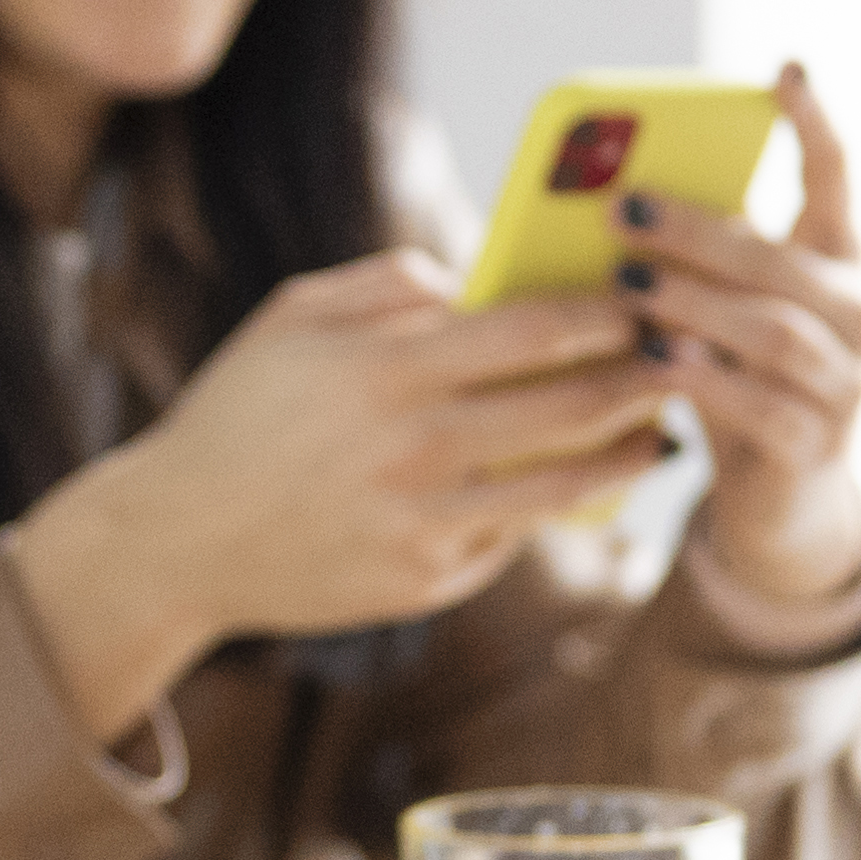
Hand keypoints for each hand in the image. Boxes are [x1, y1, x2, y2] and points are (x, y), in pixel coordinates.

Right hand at [1, 252, 671, 733]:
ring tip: (660, 437)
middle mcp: (413, 449)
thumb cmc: (237, 412)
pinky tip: (576, 488)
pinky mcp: (423, 581)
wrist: (176, 539)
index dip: (600, 313)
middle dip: (639, 379)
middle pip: (566, 407)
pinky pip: (510, 538)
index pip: (528, 331)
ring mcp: (422, 523)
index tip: (642, 296)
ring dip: (623, 457)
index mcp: (385, 370)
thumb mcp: (293, 316)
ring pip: (559, 487)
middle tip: (684, 359)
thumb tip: (479, 279)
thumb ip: (391, 283)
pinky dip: (548, 511)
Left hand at [631, 60, 860, 604]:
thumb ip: (691, 262)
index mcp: (838, 264)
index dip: (814, 126)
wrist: (778, 501)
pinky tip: (658, 363)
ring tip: (626, 286)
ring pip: (771, 330)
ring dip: (692, 304)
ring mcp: (845, 383)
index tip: (786, 71)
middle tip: (622, 210)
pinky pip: (760, 403)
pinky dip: (707, 379)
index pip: (836, 181)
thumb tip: (608, 198)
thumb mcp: (716, 312)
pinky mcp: (814, 444)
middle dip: (698, 231)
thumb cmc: (736, 380)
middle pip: (780, 260)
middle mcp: (858, 315)